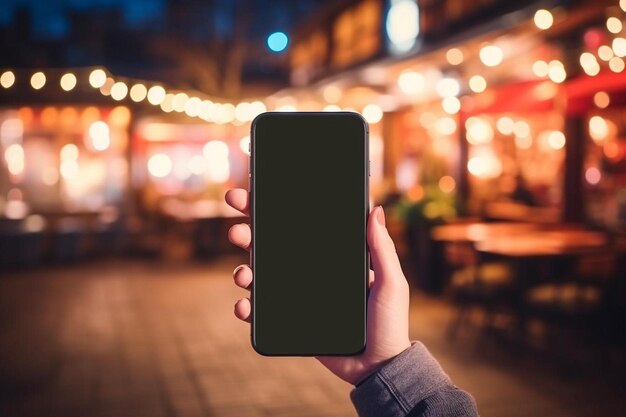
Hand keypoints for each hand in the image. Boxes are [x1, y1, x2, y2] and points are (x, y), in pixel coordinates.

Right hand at [225, 188, 410, 384]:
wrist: (376, 367)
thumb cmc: (389, 323)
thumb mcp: (390, 282)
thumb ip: (382, 249)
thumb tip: (375, 208)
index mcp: (330, 256)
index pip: (299, 226)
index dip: (276, 210)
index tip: (255, 194)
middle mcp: (309, 271)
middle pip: (271, 245)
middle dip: (247, 232)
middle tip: (237, 230)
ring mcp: (296, 294)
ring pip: (260, 274)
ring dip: (243, 270)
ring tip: (243, 274)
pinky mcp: (288, 319)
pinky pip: (261, 310)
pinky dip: (246, 306)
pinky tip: (244, 306)